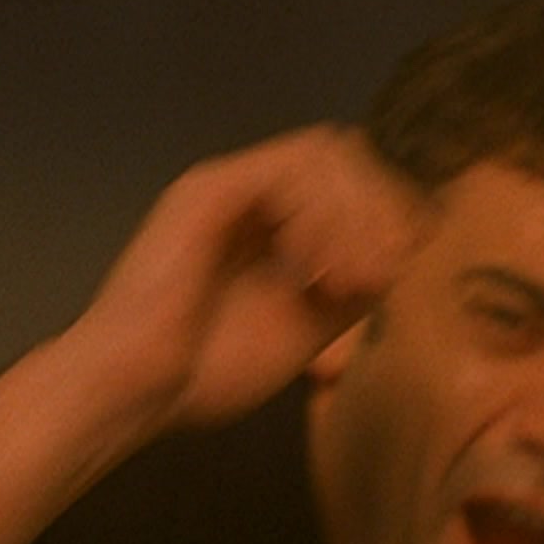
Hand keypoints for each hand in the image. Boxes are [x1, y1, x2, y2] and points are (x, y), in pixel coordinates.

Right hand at [60, 123, 430, 434]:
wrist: (139, 391)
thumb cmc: (206, 373)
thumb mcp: (309, 329)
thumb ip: (353, 288)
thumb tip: (405, 249)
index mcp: (278, 227)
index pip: (357, 181)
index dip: (387, 216)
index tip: (385, 279)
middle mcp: (255, 198)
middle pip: (347, 155)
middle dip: (375, 212)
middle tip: (369, 280)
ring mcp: (230, 189)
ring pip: (324, 152)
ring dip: (349, 216)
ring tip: (340, 281)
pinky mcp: (208, 189)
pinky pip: (286, 169)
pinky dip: (314, 215)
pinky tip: (307, 271)